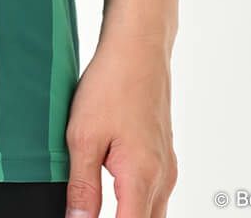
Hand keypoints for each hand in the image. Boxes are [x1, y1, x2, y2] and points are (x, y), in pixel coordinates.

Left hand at [64, 33, 177, 217]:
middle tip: (87, 210)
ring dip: (127, 213)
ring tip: (96, 201)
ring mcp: (167, 167)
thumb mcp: (83, 136)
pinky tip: (112, 188)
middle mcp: (163, 178)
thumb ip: (83, 186)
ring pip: (152, 212)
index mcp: (142, 179)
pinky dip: (134, 200)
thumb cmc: (112, 84)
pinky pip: (154, 193)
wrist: (138, 48)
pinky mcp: (164, 155)